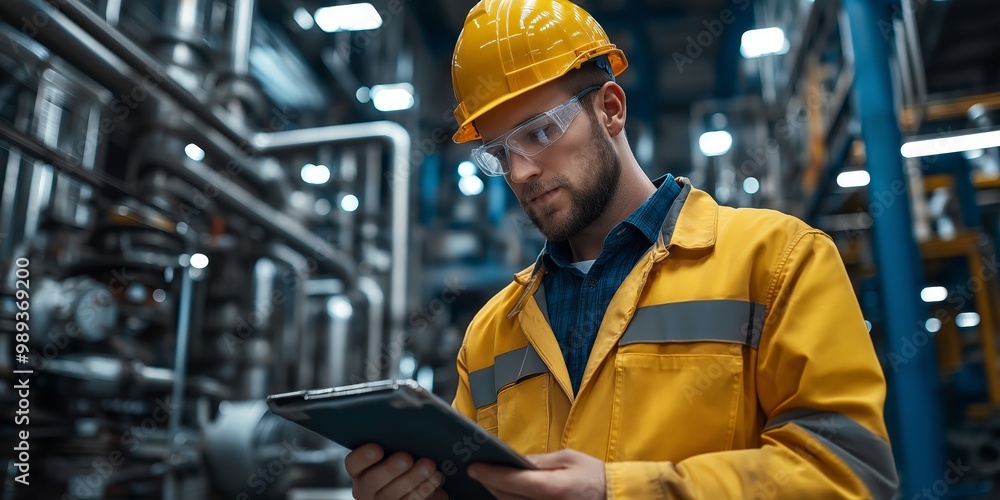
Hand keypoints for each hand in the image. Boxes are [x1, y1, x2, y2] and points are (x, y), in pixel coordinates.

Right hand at [345, 444, 447, 499]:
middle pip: (372, 480)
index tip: (378, 448)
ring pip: (392, 494)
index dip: (363, 457)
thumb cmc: (408, 456)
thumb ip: (397, 437)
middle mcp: (366, 487)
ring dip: (412, 478)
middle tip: (407, 458)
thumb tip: (408, 418)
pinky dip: (424, 489)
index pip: (353, 463)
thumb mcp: (398, 447)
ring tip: (428, 466)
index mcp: (360, 469)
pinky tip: (435, 477)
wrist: (423, 482)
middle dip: (390, 469)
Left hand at [467, 449, 605, 499]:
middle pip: (505, 497)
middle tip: (480, 471)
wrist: (616, 497)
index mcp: (551, 488)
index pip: (509, 481)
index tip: (474, 467)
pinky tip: (509, 493)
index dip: (488, 474)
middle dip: (490, 484)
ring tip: (493, 482)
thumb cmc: (594, 475)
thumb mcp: (568, 459)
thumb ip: (539, 461)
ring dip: (499, 495)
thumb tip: (515, 460)